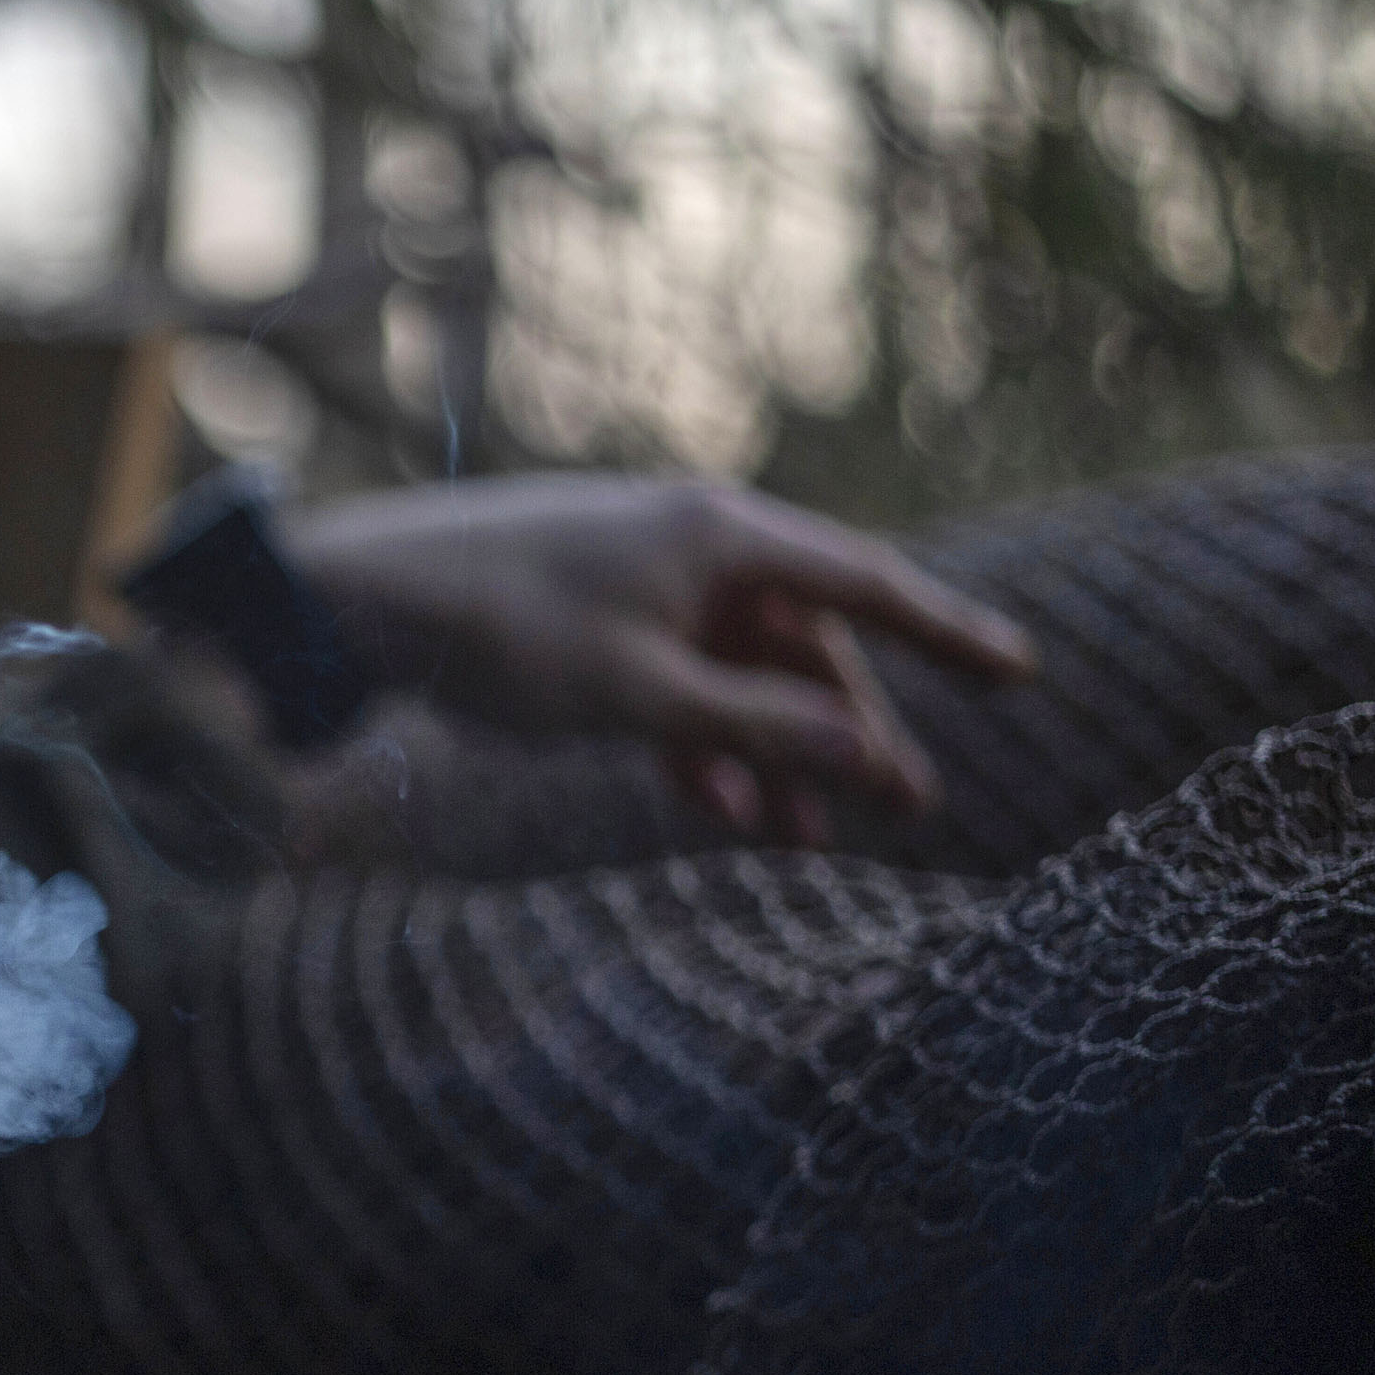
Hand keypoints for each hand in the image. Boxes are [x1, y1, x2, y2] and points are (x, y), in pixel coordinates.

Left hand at [278, 475, 1038, 845]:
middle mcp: (692, 542)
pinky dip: (701, 738)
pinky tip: (716, 803)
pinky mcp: (591, 616)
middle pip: (803, 641)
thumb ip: (762, 726)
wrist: (353, 600)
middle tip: (890, 811)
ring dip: (772, 750)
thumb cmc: (499, 632)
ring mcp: (640, 578)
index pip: (867, 586)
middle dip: (844, 729)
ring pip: (737, 671)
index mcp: (722, 536)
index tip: (1022, 673)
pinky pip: (676, 679)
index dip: (950, 635)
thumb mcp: (642, 697)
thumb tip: (877, 758)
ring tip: (797, 838)